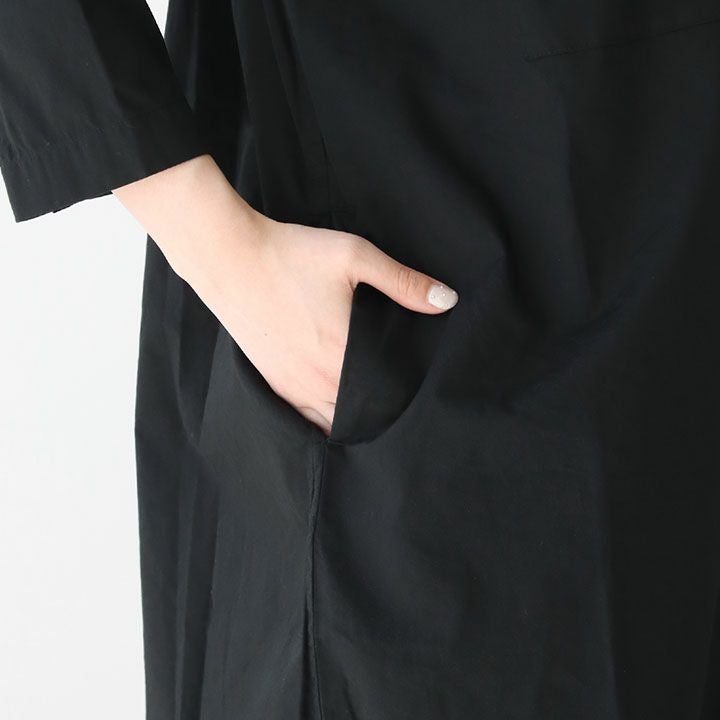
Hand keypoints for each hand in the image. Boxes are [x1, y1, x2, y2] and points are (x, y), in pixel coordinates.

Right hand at [205, 215, 458, 435]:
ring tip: (373, 411)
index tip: (419, 389)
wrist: (230, 257)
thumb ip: (402, 281)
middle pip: (363, 413)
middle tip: (401, 401)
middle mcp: (320, 379)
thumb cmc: (291, 254)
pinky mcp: (275, 383)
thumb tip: (448, 300)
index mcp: (344, 352)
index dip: (406, 393)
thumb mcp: (354, 256)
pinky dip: (325, 421)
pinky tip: (337, 414)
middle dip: (384, 410)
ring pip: (335, 423)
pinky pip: (307, 419)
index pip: (388, 391)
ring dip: (355, 419)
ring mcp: (294, 385)